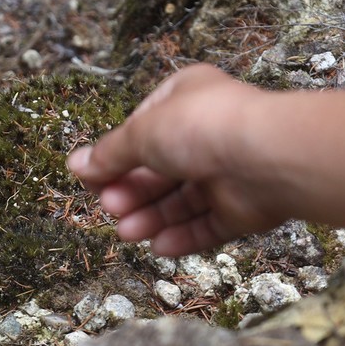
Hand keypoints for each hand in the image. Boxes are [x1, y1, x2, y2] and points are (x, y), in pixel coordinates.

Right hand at [67, 65, 286, 256]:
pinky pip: (209, 224)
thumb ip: (109, 154)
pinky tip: (160, 246)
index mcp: (185, 99)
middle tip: (111, 207)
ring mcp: (229, 171)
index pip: (143, 130)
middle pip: (160, 170)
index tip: (93, 178)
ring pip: (182, 201)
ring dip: (152, 217)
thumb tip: (75, 165)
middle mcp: (208, 133)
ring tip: (129, 232)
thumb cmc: (203, 128)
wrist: (269, 157)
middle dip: (132, 192)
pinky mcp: (246, 206)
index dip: (117, 157)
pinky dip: (183, 236)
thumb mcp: (141, 133)